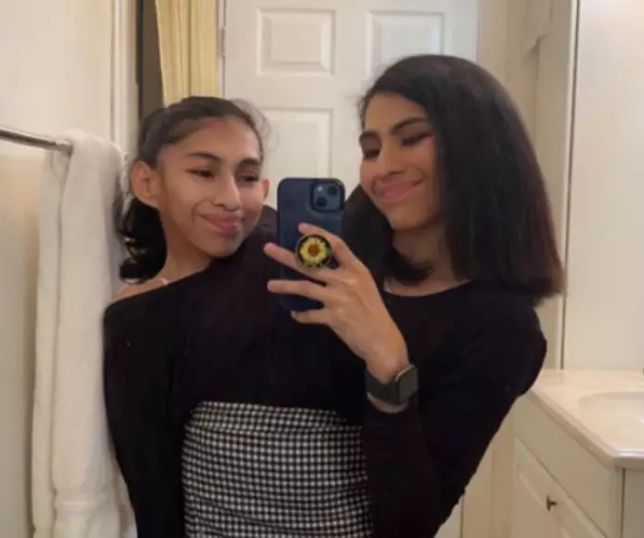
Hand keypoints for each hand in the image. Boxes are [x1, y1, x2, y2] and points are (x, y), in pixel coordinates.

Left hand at [264, 223, 408, 381]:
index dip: (317, 234)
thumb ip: (346, 273)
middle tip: (269, 249)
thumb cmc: (373, 310)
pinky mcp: (333, 317)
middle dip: (287, 255)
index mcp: (356, 269)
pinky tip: (295, 313)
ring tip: (270, 285)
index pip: (336, 244)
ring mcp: (339, 298)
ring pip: (305, 287)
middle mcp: (346, 280)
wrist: (382, 340)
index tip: (300, 227)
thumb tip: (319, 263)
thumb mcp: (364, 284)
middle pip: (311, 263)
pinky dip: (300, 314)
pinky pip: (309, 314)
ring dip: (285, 286)